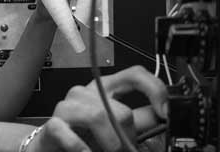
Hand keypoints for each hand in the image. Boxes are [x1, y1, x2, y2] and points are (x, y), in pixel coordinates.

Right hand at [29, 66, 167, 151]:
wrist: (53, 149)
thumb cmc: (86, 137)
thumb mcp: (118, 128)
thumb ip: (142, 123)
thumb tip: (165, 119)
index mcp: (107, 89)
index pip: (135, 75)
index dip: (154, 89)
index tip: (164, 112)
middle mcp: (88, 92)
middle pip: (122, 110)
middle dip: (129, 140)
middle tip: (126, 150)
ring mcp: (68, 106)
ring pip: (100, 117)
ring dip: (110, 145)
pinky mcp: (53, 124)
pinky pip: (71, 135)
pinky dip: (82, 149)